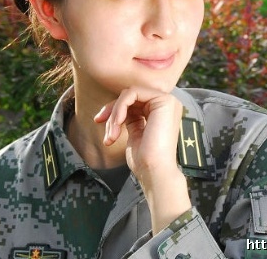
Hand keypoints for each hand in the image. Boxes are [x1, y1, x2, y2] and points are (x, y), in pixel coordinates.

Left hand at [94, 87, 191, 232]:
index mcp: (162, 111)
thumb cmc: (145, 160)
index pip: (133, 100)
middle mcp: (167, 104)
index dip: (113, 109)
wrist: (155, 172)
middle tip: (101, 126)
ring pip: (129, 94)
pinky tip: (117, 124)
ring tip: (111, 134)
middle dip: (111, 110)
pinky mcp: (163, 101)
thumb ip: (131, 117)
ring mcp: (167, 101)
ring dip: (114, 113)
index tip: (99, 121)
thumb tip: (117, 107)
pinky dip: (119, 108)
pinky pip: (132, 93)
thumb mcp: (135, 132)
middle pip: (130, 95)